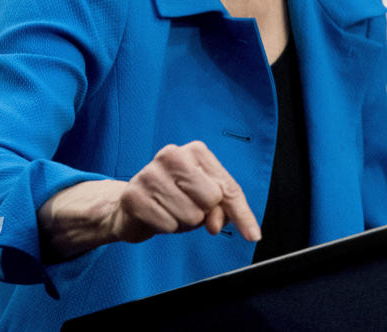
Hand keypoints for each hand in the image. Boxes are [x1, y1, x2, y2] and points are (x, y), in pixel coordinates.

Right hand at [38, 141, 260, 260]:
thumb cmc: (176, 198)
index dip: (241, 215)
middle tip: (188, 208)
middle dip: (203, 214)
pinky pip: (167, 225)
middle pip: (210, 200)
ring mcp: (149, 173)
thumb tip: (216, 224)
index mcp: (195, 151)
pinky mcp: (133, 195)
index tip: (253, 235)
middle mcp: (171, 154)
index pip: (227, 188)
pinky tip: (157, 215)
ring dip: (183, 222)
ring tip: (171, 210)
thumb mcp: (206, 200)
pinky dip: (166, 227)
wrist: (134, 205)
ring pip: (190, 215)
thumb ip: (224, 210)